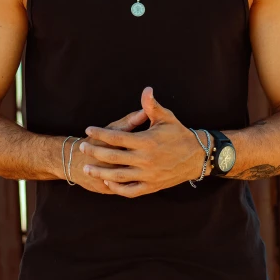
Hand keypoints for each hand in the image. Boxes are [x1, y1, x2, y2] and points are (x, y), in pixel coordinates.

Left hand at [80, 87, 206, 197]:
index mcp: (146, 142)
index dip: (100, 134)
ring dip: (100, 172)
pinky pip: (130, 190)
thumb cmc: (179, 135)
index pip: (116, 137)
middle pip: (113, 157)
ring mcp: (148, 175)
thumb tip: (146, 90)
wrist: (197, 157)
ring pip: (118, 176)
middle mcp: (145, 160)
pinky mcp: (152, 186)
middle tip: (82, 148)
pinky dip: (117, 188)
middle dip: (94, 152)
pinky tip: (108, 182)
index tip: (89, 130)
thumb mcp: (166, 118)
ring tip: (87, 168)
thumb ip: (152, 106)